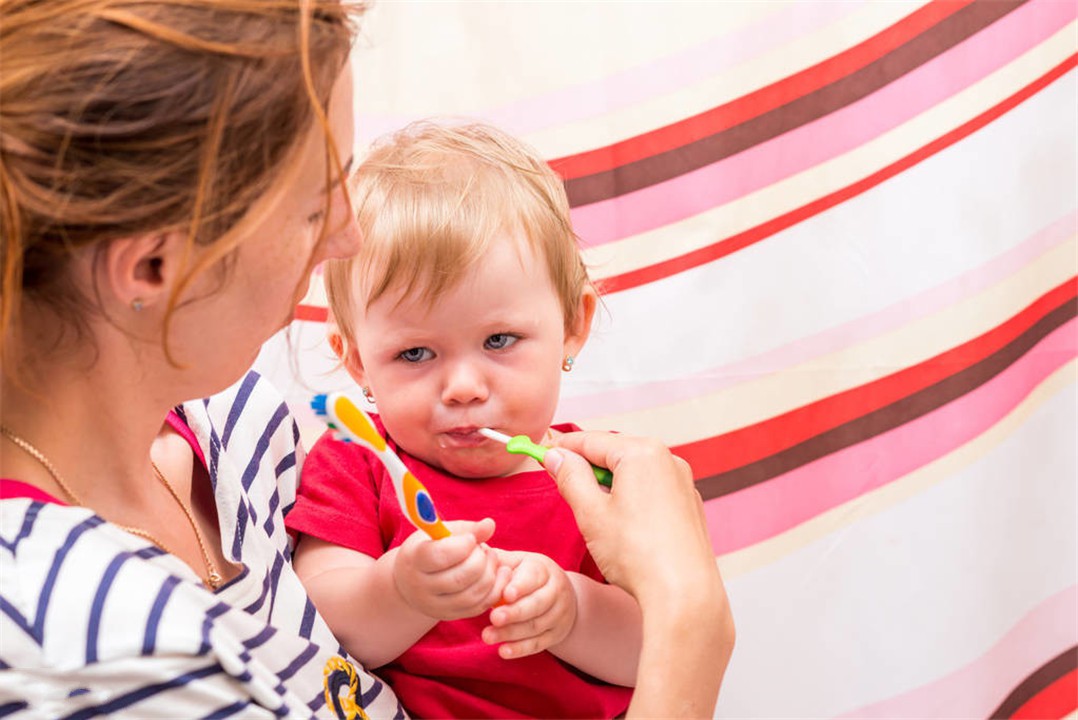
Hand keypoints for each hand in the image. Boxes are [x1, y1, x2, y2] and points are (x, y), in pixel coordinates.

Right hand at [392, 518, 508, 620]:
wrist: (410, 580)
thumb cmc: (429, 548)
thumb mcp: (440, 534)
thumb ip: (466, 529)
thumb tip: (490, 524)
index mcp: (415, 561)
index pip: (440, 556)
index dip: (463, 546)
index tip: (471, 539)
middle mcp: (421, 588)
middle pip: (459, 579)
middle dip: (480, 561)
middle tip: (484, 549)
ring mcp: (435, 606)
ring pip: (471, 596)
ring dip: (490, 575)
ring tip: (491, 559)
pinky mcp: (450, 616)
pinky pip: (478, 607)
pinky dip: (494, 590)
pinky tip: (497, 574)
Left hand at [482, 550, 576, 658]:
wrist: (560, 595)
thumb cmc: (527, 575)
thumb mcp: (518, 562)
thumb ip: (498, 560)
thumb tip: (475, 550)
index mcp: (544, 569)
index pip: (534, 577)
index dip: (520, 586)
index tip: (505, 594)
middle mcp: (556, 591)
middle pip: (537, 604)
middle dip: (515, 613)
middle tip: (493, 618)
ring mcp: (559, 614)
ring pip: (536, 626)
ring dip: (511, 633)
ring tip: (487, 636)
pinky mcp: (556, 634)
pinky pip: (539, 644)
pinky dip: (521, 649)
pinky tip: (503, 651)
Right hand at [544, 432, 718, 609]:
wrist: (685, 594)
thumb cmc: (638, 555)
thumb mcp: (591, 513)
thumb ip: (570, 477)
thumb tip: (557, 456)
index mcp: (642, 453)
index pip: (591, 440)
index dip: (563, 447)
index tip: (543, 453)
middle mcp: (668, 459)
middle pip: (615, 452)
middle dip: (587, 466)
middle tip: (562, 482)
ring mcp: (683, 482)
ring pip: (634, 471)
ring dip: (609, 483)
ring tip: (593, 511)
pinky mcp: (689, 504)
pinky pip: (653, 488)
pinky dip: (632, 496)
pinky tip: (623, 524)